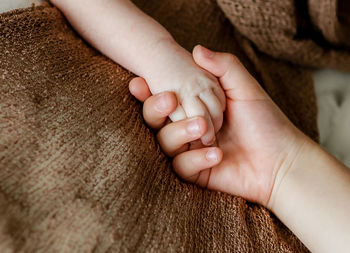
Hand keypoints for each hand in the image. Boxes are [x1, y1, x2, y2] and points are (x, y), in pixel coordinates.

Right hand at [130, 45, 305, 206]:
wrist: (281, 159)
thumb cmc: (265, 121)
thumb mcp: (244, 88)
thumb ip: (223, 67)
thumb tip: (196, 49)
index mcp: (195, 108)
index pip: (164, 99)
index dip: (148, 92)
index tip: (139, 82)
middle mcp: (188, 129)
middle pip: (154, 121)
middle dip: (155, 109)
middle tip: (170, 99)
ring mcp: (190, 152)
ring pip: (164, 143)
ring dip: (179, 132)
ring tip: (205, 127)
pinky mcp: (196, 174)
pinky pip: (181, 167)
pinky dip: (196, 159)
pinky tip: (217, 154)